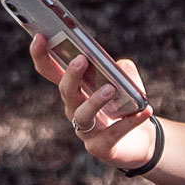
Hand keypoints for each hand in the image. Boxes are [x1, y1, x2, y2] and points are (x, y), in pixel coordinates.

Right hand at [30, 33, 158, 172]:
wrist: (140, 141)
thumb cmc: (126, 106)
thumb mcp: (126, 83)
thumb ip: (123, 70)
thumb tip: (120, 67)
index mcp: (74, 90)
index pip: (50, 71)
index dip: (41, 55)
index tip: (40, 36)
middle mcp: (74, 109)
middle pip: (66, 91)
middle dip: (71, 75)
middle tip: (80, 60)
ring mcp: (85, 131)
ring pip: (82, 114)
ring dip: (95, 100)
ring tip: (110, 88)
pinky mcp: (101, 147)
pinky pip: (113, 133)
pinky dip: (130, 121)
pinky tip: (145, 110)